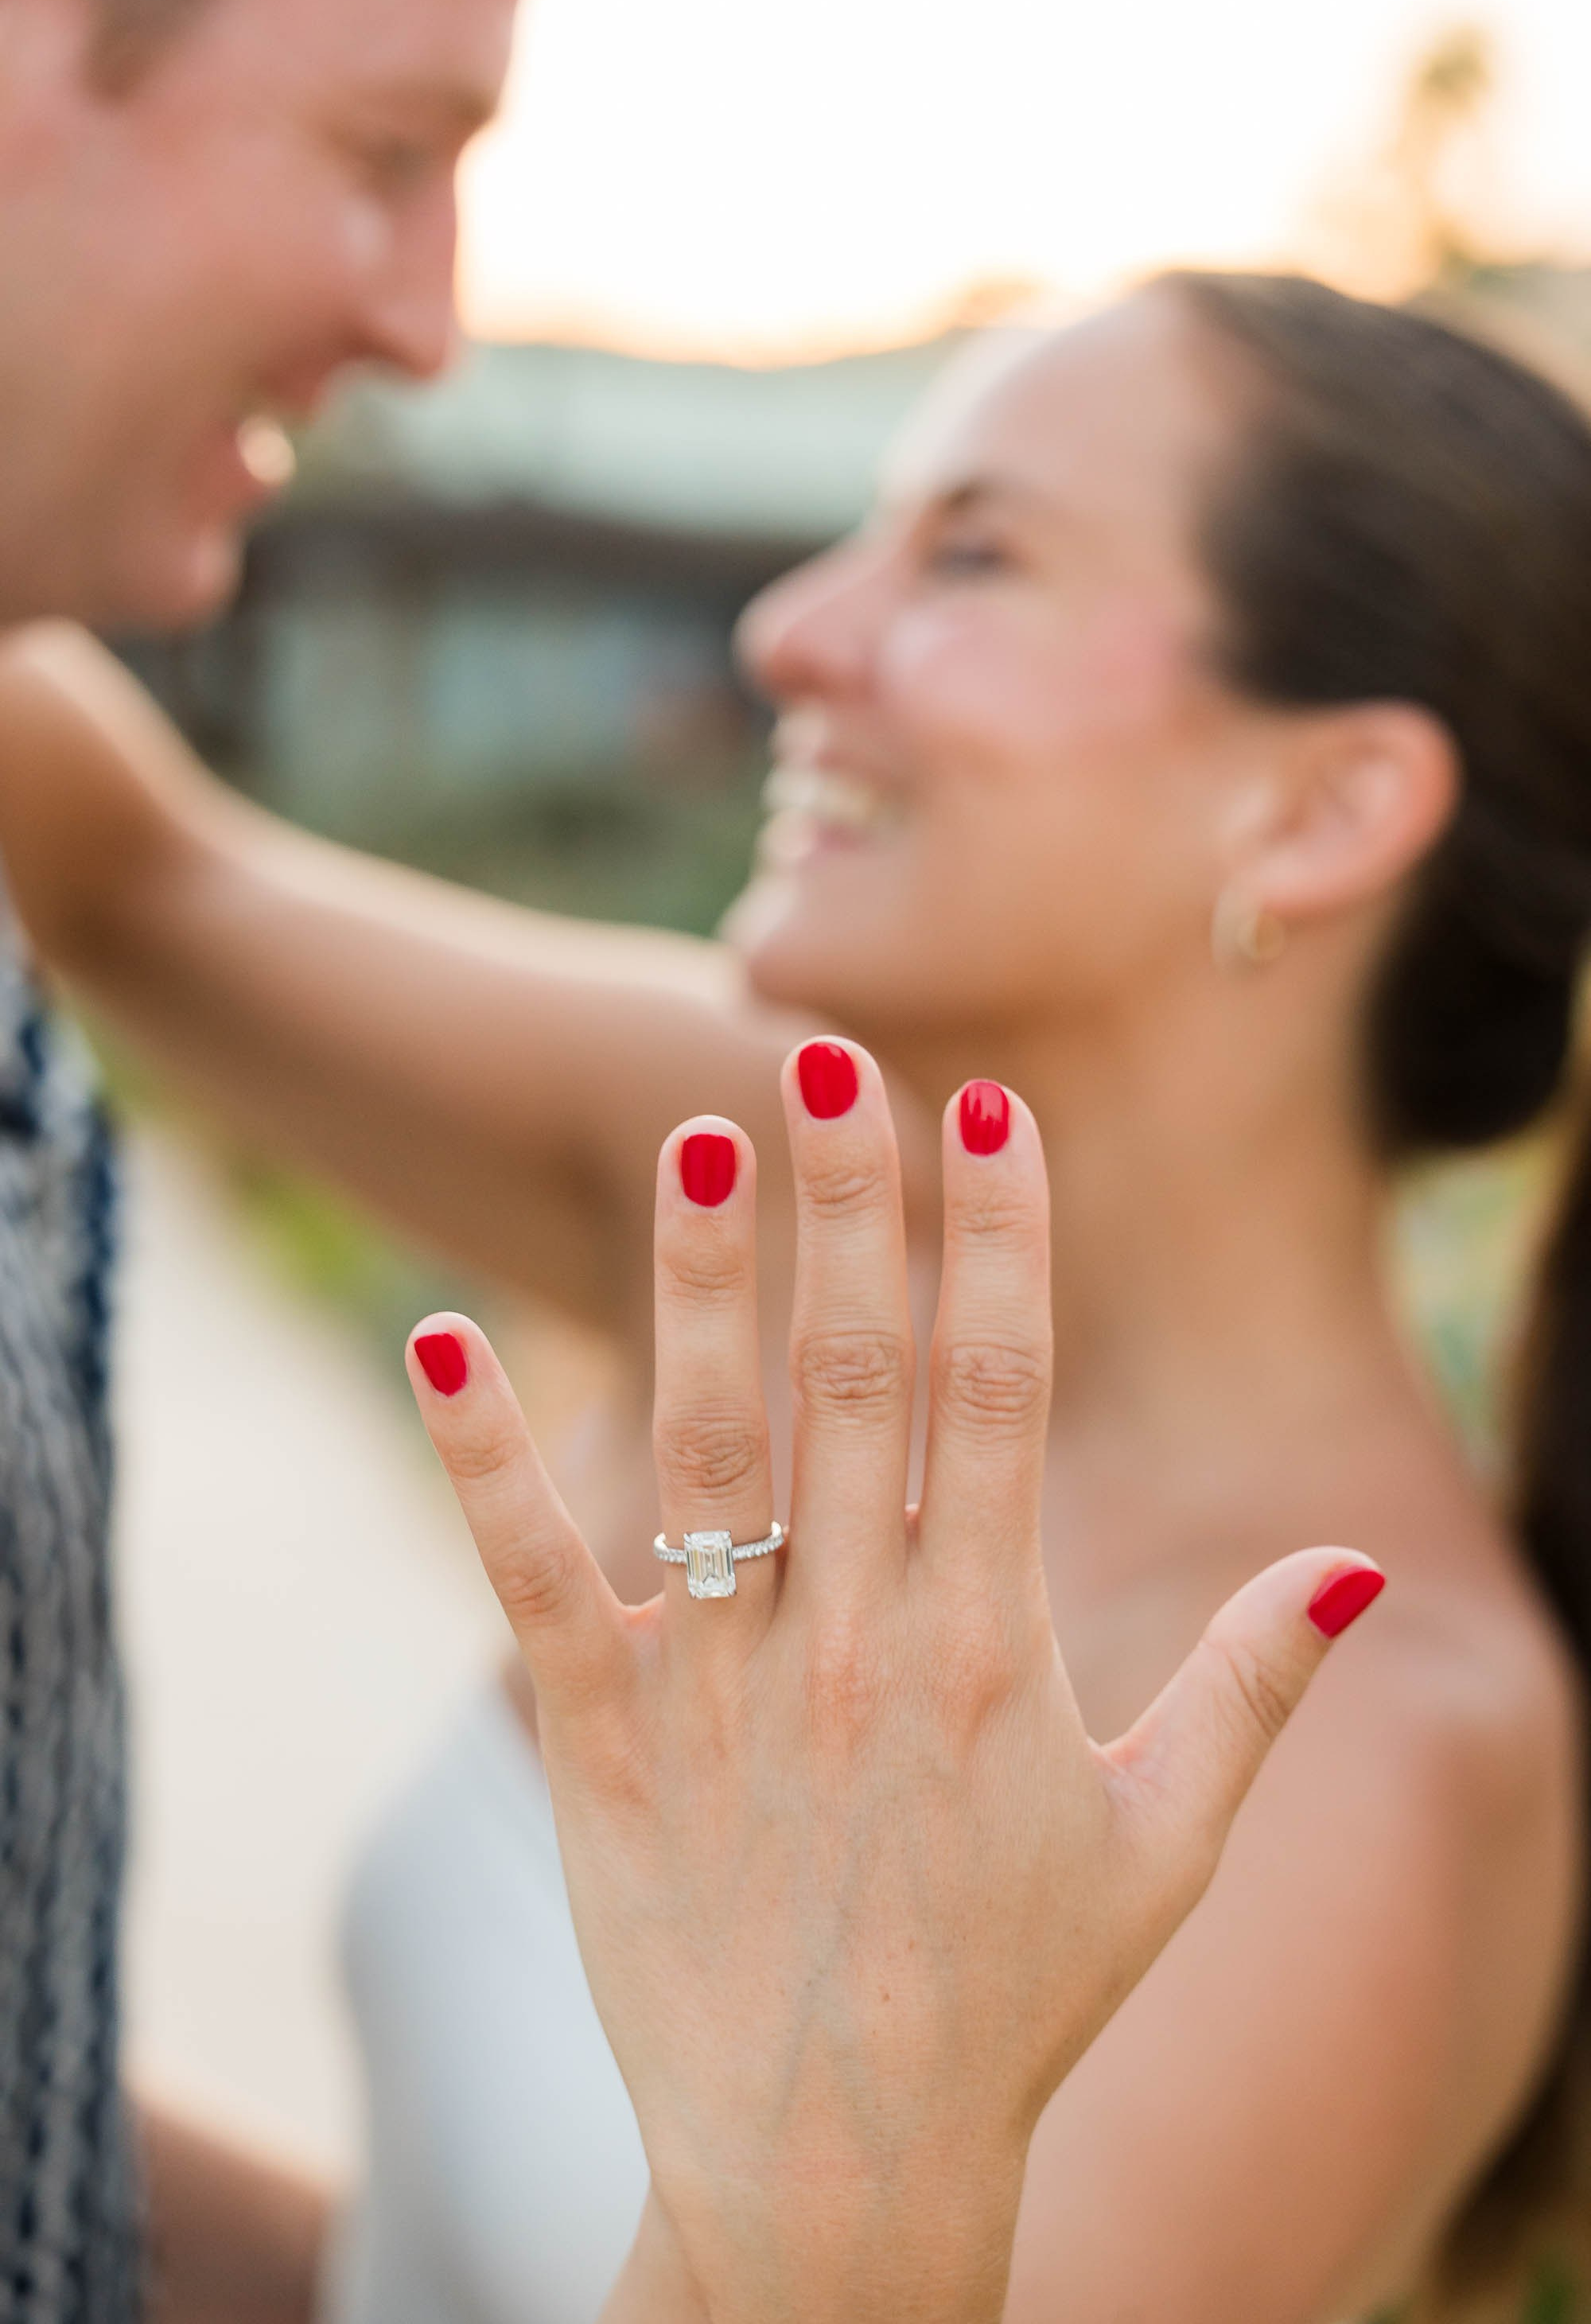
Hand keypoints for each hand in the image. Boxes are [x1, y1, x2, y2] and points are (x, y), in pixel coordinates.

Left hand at [406, 1045, 1383, 2323]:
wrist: (835, 2171)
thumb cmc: (1017, 1998)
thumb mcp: (1167, 1849)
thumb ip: (1256, 1687)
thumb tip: (1356, 1561)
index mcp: (999, 1648)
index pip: (1002, 1394)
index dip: (999, 1243)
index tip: (987, 1113)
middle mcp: (862, 1646)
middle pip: (855, 1379)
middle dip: (847, 1203)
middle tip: (821, 1050)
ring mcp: (725, 1689)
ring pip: (710, 1443)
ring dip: (700, 1283)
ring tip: (693, 1140)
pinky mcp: (602, 1741)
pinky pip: (533, 1573)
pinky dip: (486, 1455)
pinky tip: (437, 1339)